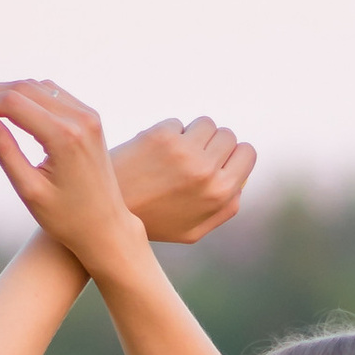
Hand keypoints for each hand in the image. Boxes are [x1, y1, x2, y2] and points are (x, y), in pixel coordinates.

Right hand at [0, 78, 147, 279]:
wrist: (107, 228)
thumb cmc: (66, 219)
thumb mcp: (29, 190)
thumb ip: (4, 150)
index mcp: (65, 137)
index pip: (11, 103)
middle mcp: (80, 118)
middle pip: (21, 88)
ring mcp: (87, 114)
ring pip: (34, 86)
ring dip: (0, 90)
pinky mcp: (89, 117)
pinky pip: (49, 93)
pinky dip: (22, 93)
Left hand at [109, 115, 256, 244]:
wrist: (106, 212)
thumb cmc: (152, 223)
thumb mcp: (193, 230)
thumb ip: (223, 208)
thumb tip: (239, 182)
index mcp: (222, 193)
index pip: (247, 153)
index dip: (234, 154)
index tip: (218, 159)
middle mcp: (207, 170)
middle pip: (228, 135)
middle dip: (213, 143)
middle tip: (193, 157)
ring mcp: (185, 150)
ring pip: (205, 123)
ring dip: (193, 134)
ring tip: (173, 154)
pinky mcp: (162, 136)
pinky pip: (177, 123)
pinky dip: (168, 133)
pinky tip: (152, 152)